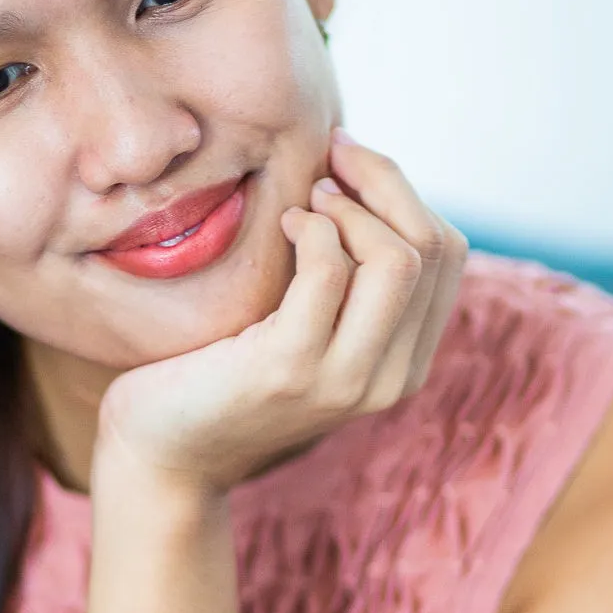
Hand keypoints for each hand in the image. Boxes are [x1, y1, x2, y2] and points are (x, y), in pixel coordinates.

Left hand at [94, 129, 469, 497]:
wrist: (163, 450)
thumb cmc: (222, 372)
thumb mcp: (303, 326)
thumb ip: (345, 282)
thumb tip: (364, 179)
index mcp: (405, 364)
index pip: (449, 253)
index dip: (404, 192)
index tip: (350, 164)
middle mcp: (391, 379)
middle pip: (433, 247)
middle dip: (383, 182)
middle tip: (329, 161)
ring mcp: (346, 379)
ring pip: (398, 259)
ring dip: (349, 207)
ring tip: (305, 201)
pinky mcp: (290, 368)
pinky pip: (329, 272)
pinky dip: (311, 228)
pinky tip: (283, 224)